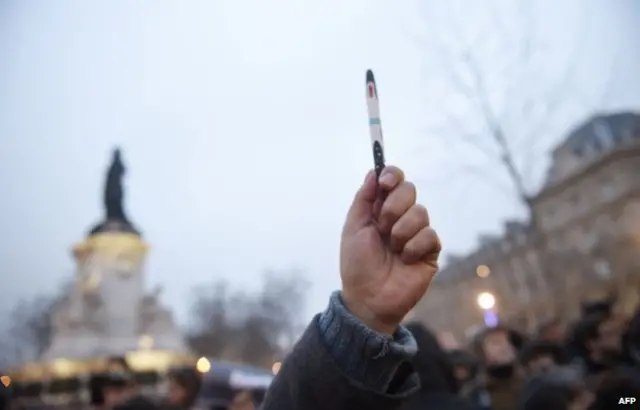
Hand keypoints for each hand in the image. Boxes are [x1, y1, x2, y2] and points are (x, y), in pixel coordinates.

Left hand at [340, 166, 440, 334]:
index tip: (385, 183)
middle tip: (382, 227)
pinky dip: (413, 247)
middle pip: (409, 189)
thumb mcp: (353, 228)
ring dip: (400, 231)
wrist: (368, 298)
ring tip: (392, 249)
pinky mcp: (430, 250)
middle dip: (393, 206)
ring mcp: (417, 233)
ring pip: (420, 212)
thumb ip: (363, 199)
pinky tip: (404, 260)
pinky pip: (429, 235)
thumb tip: (373, 172)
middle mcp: (400, 217)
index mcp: (381, 209)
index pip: (394, 180)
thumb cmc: (357, 265)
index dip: (392, 175)